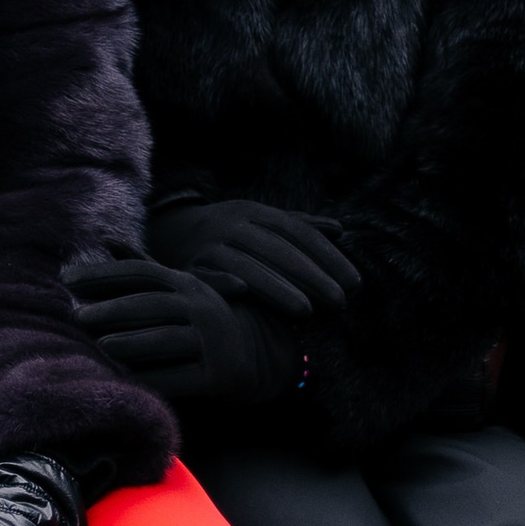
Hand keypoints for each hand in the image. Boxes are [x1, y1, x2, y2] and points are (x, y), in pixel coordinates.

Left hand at [64, 255, 299, 406]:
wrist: (262, 355)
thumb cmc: (205, 320)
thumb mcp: (180, 289)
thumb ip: (144, 267)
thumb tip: (107, 240)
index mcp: (186, 284)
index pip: (140, 273)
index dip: (103, 274)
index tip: (66, 278)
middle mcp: (200, 307)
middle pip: (150, 304)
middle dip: (111, 309)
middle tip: (77, 316)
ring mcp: (211, 341)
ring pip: (165, 340)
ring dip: (131, 343)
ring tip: (101, 346)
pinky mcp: (218, 374)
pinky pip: (180, 377)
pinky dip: (153, 379)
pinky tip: (129, 380)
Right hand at [146, 195, 356, 321]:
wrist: (170, 233)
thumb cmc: (231, 235)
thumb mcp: (262, 224)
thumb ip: (300, 228)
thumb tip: (340, 230)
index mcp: (256, 213)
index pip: (299, 233)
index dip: (328, 257)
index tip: (354, 283)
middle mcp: (233, 225)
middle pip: (277, 248)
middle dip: (311, 276)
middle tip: (339, 303)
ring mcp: (209, 245)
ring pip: (245, 263)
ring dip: (275, 286)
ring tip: (305, 312)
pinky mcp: (187, 267)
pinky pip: (205, 274)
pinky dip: (222, 280)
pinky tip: (243, 291)